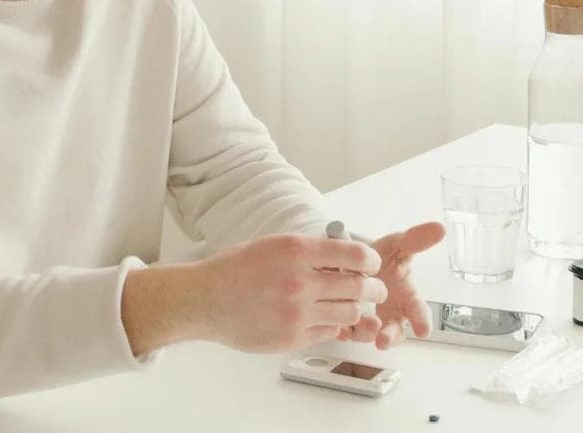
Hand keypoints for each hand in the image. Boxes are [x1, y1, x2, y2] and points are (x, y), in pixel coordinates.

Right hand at [193, 233, 388, 352]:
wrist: (206, 299)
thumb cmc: (236, 270)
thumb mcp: (275, 245)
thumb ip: (311, 251)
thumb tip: (345, 257)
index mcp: (296, 251)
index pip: (355, 254)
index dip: (370, 260)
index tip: (371, 264)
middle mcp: (299, 281)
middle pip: (359, 287)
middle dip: (373, 289)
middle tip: (375, 290)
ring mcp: (296, 312)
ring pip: (349, 313)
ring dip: (355, 309)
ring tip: (351, 304)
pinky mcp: (292, 337)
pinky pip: (329, 331)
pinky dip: (332, 325)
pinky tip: (325, 317)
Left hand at [335, 221, 445, 348]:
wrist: (355, 261)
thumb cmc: (382, 257)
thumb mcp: (397, 245)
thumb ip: (416, 239)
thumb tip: (440, 228)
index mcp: (406, 297)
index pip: (418, 311)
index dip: (421, 320)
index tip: (423, 331)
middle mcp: (391, 313)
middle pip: (395, 330)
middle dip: (391, 336)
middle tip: (384, 340)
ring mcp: (371, 319)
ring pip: (371, 335)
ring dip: (367, 334)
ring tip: (362, 325)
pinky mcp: (351, 323)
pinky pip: (347, 332)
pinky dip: (344, 331)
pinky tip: (341, 326)